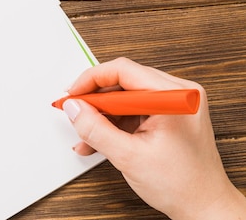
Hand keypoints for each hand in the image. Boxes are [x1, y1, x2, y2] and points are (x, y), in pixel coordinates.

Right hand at [63, 57, 245, 218]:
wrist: (205, 208)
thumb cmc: (183, 185)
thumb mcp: (128, 156)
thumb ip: (96, 129)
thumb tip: (74, 108)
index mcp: (175, 96)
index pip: (123, 71)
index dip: (91, 80)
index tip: (72, 95)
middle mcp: (178, 93)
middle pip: (123, 82)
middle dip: (95, 100)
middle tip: (75, 112)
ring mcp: (174, 104)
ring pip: (125, 97)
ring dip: (102, 115)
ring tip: (85, 133)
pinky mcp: (168, 115)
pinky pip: (133, 110)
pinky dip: (115, 123)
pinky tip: (99, 140)